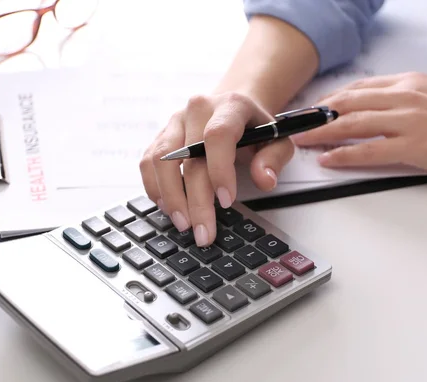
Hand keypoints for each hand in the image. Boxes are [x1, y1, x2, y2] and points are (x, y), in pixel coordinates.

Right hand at [140, 92, 294, 245]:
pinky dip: (155, 188)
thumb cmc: (254, 128)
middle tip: (203, 232)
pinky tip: (168, 208)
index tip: (226, 201)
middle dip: (196, 200)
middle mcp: (198, 109)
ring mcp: (175, 122)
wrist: (232, 109)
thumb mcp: (277, 140)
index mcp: (230, 105)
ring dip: (170, 196)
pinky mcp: (160, 136)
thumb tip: (264, 180)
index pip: (218, 135)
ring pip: (161, 160)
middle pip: (189, 156)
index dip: (220, 170)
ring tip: (184, 223)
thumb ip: (274, 159)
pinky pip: (148, 163)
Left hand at [292, 72, 426, 180]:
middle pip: (348, 102)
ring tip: (301, 140)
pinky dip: (344, 154)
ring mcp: (408, 121)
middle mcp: (404, 97)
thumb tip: (369, 107)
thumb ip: (399, 98)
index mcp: (408, 82)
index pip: (357, 88)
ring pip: (353, 124)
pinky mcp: (413, 146)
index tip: (312, 108)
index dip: (329, 99)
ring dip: (322, 133)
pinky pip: (369, 151)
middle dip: (317, 114)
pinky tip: (327, 158)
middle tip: (295, 124)